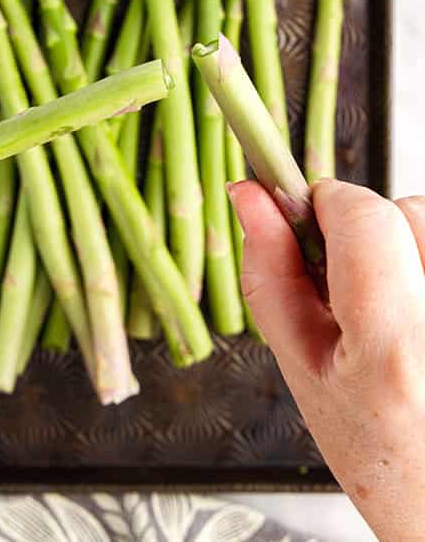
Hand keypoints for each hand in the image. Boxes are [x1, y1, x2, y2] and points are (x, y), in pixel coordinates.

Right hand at [231, 178, 424, 540]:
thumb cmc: (381, 457)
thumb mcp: (302, 371)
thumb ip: (271, 276)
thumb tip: (250, 199)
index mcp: (397, 347)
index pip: (363, 216)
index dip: (325, 205)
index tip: (306, 219)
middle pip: (410, 209)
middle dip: (370, 232)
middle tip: (357, 292)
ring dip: (409, 245)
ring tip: (399, 306)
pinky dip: (424, 264)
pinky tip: (418, 310)